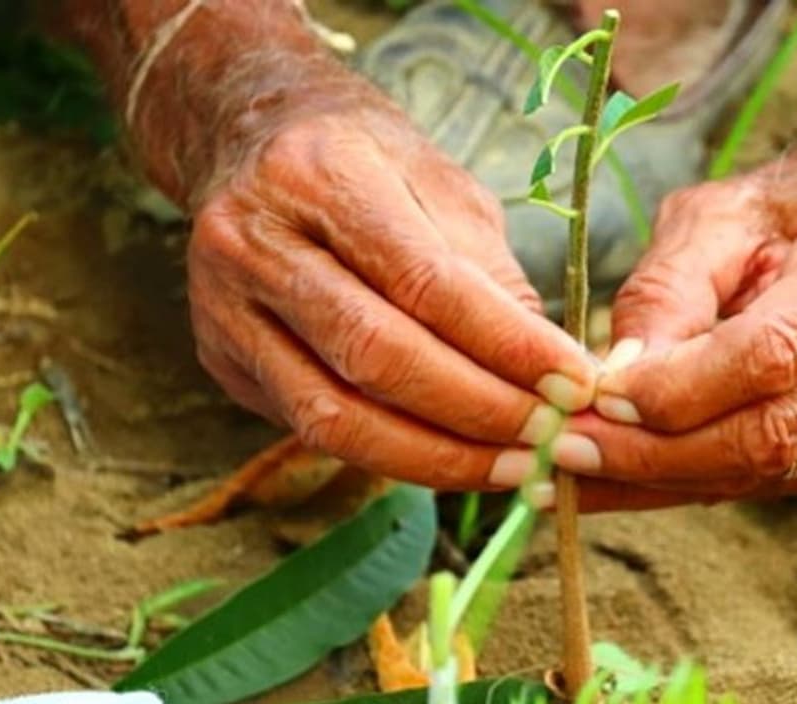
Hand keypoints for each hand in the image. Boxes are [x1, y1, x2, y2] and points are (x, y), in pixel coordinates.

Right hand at [186, 78, 596, 491]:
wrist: (252, 144)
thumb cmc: (368, 163)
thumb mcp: (443, 186)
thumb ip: (492, 276)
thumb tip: (554, 371)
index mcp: (321, 174)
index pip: (426, 281)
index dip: (506, 345)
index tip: (576, 384)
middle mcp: (254, 240)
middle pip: (375, 355)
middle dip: (478, 411)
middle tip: (553, 436)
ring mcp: (224, 306)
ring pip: (334, 414)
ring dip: (436, 457)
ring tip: (513, 467)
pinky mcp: (221, 358)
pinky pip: (312, 428)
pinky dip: (392, 455)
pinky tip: (452, 459)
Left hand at [552, 157, 796, 508]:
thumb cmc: (783, 213)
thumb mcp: (715, 215)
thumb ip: (666, 290)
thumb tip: (614, 379)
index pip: (770, 353)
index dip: (679, 387)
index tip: (594, 396)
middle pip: (770, 433)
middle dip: (656, 451)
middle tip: (562, 450)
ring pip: (762, 472)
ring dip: (658, 479)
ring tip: (573, 472)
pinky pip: (762, 483)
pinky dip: (683, 483)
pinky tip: (619, 477)